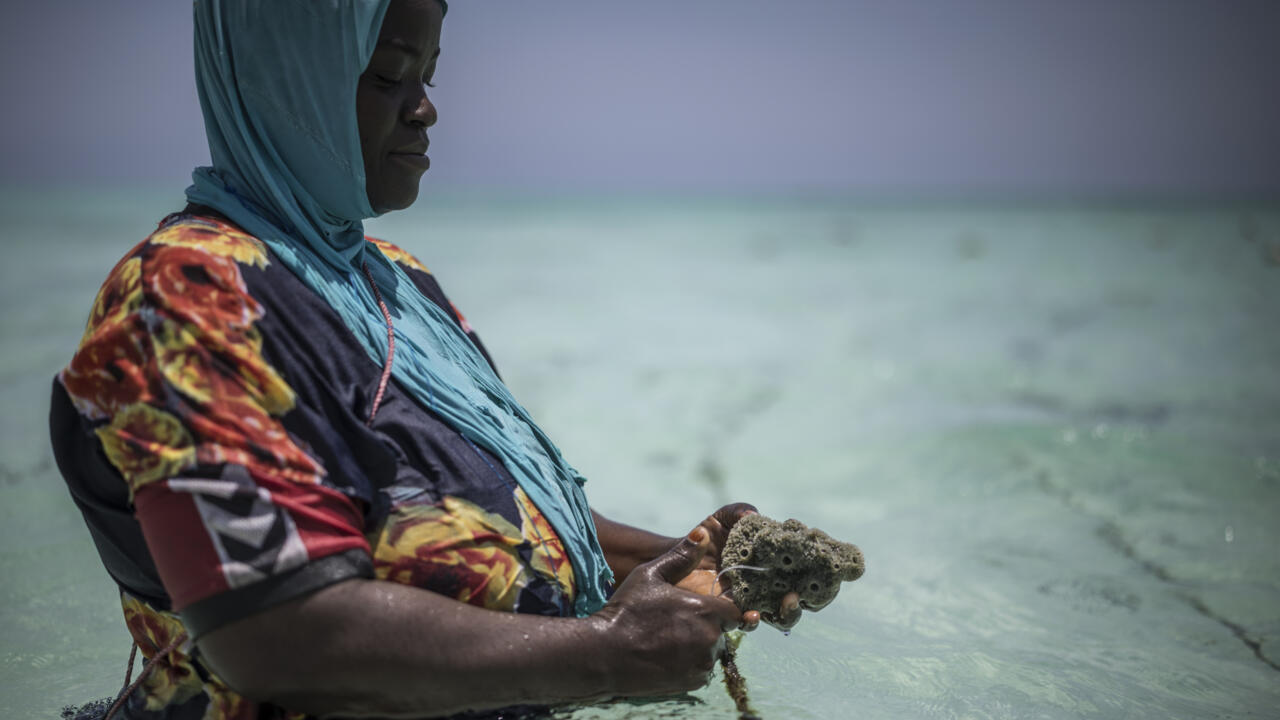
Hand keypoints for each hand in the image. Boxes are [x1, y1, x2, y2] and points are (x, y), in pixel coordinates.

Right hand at [589, 527, 745, 695]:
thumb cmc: (625, 610)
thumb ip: (681, 556)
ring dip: (698, 646)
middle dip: (706, 626)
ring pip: (711, 652)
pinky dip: (690, 665)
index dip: (723, 608)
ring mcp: (701, 664)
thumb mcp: (650, 574)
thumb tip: (703, 532)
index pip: (735, 610)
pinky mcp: (692, 683)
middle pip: (722, 632)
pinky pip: (700, 671)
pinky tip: (665, 656)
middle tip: (676, 622)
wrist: (603, 654)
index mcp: (705, 610)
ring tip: (667, 640)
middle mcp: (710, 639)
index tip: (707, 607)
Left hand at [676, 503, 802, 630]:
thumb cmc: (706, 534)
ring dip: (788, 613)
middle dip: (802, 601)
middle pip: (793, 600)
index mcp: (770, 563)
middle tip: (798, 593)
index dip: (814, 573)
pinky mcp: (729, 611)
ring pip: (777, 616)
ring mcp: (749, 600)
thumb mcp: (724, 518)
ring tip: (788, 603)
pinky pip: (745, 622)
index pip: (798, 572)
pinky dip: (753, 621)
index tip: (820, 569)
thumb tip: (753, 516)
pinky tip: (753, 614)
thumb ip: (740, 511)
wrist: (679, 553)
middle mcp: (765, 585)